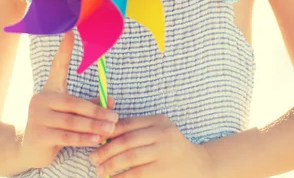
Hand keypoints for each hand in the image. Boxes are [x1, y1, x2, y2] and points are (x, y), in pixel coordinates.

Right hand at [18, 31, 117, 169]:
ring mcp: (37, 118)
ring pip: (72, 121)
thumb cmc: (53, 126)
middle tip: (115, 117)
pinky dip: (83, 139)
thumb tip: (112, 101)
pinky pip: (66, 137)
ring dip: (93, 126)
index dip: (65, 49)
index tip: (71, 31)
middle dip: (97, 111)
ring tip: (110, 129)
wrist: (25, 149)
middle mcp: (41, 99)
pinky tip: (96, 140)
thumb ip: (88, 106)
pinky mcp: (38, 136)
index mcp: (50, 88)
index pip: (58, 66)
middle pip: (73, 103)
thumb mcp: (69, 113)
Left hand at [89, 114, 210, 176]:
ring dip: (111, 165)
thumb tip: (106, 133)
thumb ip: (138, 130)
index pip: (128, 124)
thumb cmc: (172, 149)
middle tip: (92, 158)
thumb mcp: (159, 132)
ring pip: (130, 157)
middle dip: (106, 150)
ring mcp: (165, 152)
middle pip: (126, 140)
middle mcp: (163, 133)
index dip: (108, 132)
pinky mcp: (165, 170)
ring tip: (100, 171)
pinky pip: (137, 174)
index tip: (95, 139)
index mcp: (158, 120)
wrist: (200, 167)